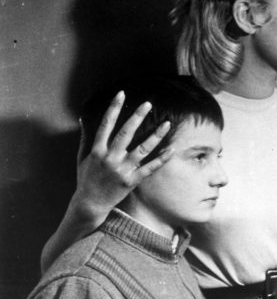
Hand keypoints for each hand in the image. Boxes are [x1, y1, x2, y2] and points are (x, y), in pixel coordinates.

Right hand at [73, 91, 171, 217]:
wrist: (90, 204)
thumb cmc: (86, 179)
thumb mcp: (82, 157)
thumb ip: (85, 137)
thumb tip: (83, 118)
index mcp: (97, 151)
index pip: (106, 125)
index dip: (113, 108)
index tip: (122, 94)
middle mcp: (110, 158)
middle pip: (126, 133)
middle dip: (137, 117)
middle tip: (148, 103)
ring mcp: (122, 170)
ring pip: (142, 149)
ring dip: (155, 136)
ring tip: (166, 124)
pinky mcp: (132, 181)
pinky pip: (150, 168)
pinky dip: (161, 159)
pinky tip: (172, 149)